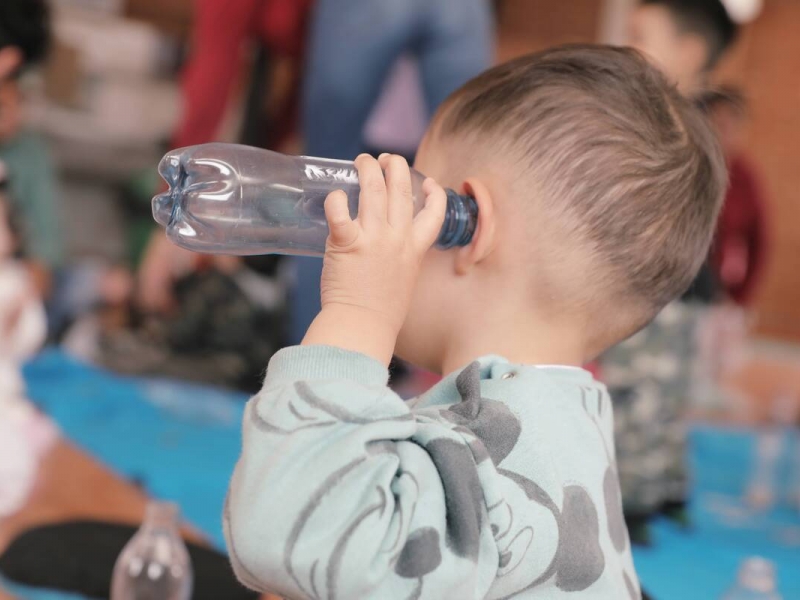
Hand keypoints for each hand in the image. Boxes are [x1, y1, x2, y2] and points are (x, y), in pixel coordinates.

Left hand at [302, 154, 446, 364]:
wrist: (363, 327)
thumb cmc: (382, 313)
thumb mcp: (404, 282)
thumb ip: (400, 261)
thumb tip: (388, 254)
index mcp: (414, 249)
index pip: (433, 214)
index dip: (435, 194)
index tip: (429, 182)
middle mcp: (397, 239)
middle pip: (401, 190)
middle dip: (395, 166)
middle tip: (385, 159)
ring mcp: (373, 239)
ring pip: (373, 190)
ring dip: (367, 169)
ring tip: (361, 160)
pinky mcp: (347, 243)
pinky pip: (340, 210)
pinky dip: (336, 199)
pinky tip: (336, 195)